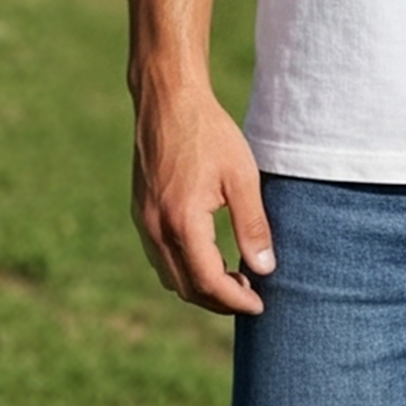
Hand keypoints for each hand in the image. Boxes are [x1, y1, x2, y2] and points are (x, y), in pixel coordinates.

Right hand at [131, 83, 274, 314]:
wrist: (168, 100)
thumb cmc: (209, 133)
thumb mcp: (241, 176)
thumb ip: (252, 225)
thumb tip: (265, 269)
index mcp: (183, 222)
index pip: (208, 282)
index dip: (235, 300)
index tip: (259, 304)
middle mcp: (157, 229)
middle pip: (186, 287)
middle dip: (219, 300)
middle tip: (250, 294)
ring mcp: (145, 221)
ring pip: (169, 276)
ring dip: (199, 286)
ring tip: (232, 277)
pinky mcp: (141, 211)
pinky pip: (159, 256)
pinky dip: (183, 267)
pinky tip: (207, 254)